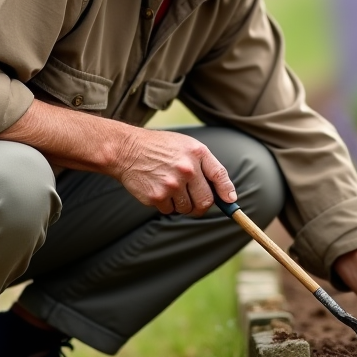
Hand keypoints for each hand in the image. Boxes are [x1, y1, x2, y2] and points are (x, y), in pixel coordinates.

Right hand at [112, 126, 236, 215]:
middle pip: (206, 201)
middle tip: (195, 202)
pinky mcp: (157, 196)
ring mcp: (172, 184)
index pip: (220, 176)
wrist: (126, 149)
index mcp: (197, 153)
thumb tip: (225, 193)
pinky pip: (169, 211)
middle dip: (202, 205)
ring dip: (182, 204)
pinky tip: (158, 189)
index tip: (230, 201)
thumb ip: (205, 165)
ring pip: (187, 208)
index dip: (226, 192)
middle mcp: (187, 168)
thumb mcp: (185, 145)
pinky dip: (166, 205)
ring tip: (170, 188)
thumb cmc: (159, 148)